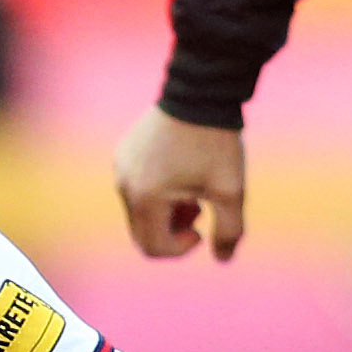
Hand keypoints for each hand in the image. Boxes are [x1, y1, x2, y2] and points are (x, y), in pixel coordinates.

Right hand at [113, 107, 247, 261]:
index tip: (203, 227)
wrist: (200, 93)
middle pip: (142, 232)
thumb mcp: (231, 191)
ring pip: (138, 210)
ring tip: (191, 189)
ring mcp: (120, 167)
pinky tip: (179, 172)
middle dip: (171, 230)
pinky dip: (155, 192)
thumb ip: (229, 231)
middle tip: (199, 207)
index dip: (180, 248)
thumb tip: (222, 258)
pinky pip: (134, 187)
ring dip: (164, 211)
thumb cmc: (215, 143)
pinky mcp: (122, 153)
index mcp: (146, 198)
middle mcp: (124, 184)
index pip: (153, 247)